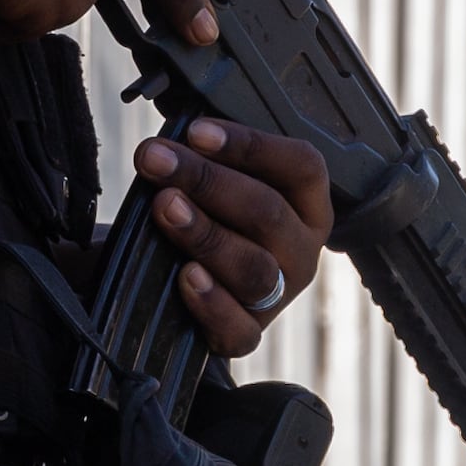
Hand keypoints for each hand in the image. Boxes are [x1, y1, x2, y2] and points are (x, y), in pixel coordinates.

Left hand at [137, 118, 334, 357]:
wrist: (172, 286)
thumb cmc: (204, 221)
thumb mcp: (218, 186)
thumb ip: (208, 161)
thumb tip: (173, 140)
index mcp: (307, 206)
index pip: (302, 166)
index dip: (250, 146)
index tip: (196, 131)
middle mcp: (301, 251)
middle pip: (269, 213)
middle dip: (207, 180)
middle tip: (158, 161)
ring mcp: (279, 296)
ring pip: (254, 267)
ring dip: (206, 233)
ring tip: (165, 208)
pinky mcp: (248, 334)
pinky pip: (238, 329)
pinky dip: (211, 303)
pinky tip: (186, 276)